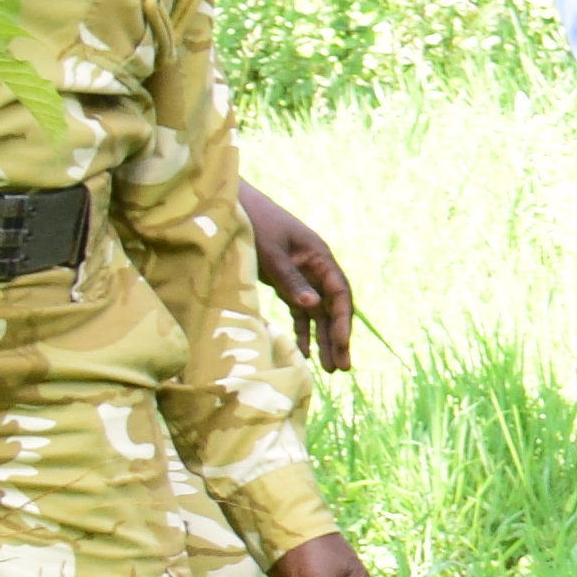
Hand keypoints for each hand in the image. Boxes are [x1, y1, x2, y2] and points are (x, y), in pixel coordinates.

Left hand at [240, 185, 356, 372]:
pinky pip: (298, 312)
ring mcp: (301, 276)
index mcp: (319, 257)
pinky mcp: (285, 282)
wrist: (233, 207)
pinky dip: (302, 331)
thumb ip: (292, 280)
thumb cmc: (254, 225)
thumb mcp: (272, 254)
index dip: (343, 320)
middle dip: (338, 338)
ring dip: (322, 340)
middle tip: (343, 368)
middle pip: (332, 308)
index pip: (339, 293)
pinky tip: (303, 352)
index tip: (341, 344)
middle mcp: (315, 269)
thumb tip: (313, 306)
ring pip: (317, 313)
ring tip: (329, 369)